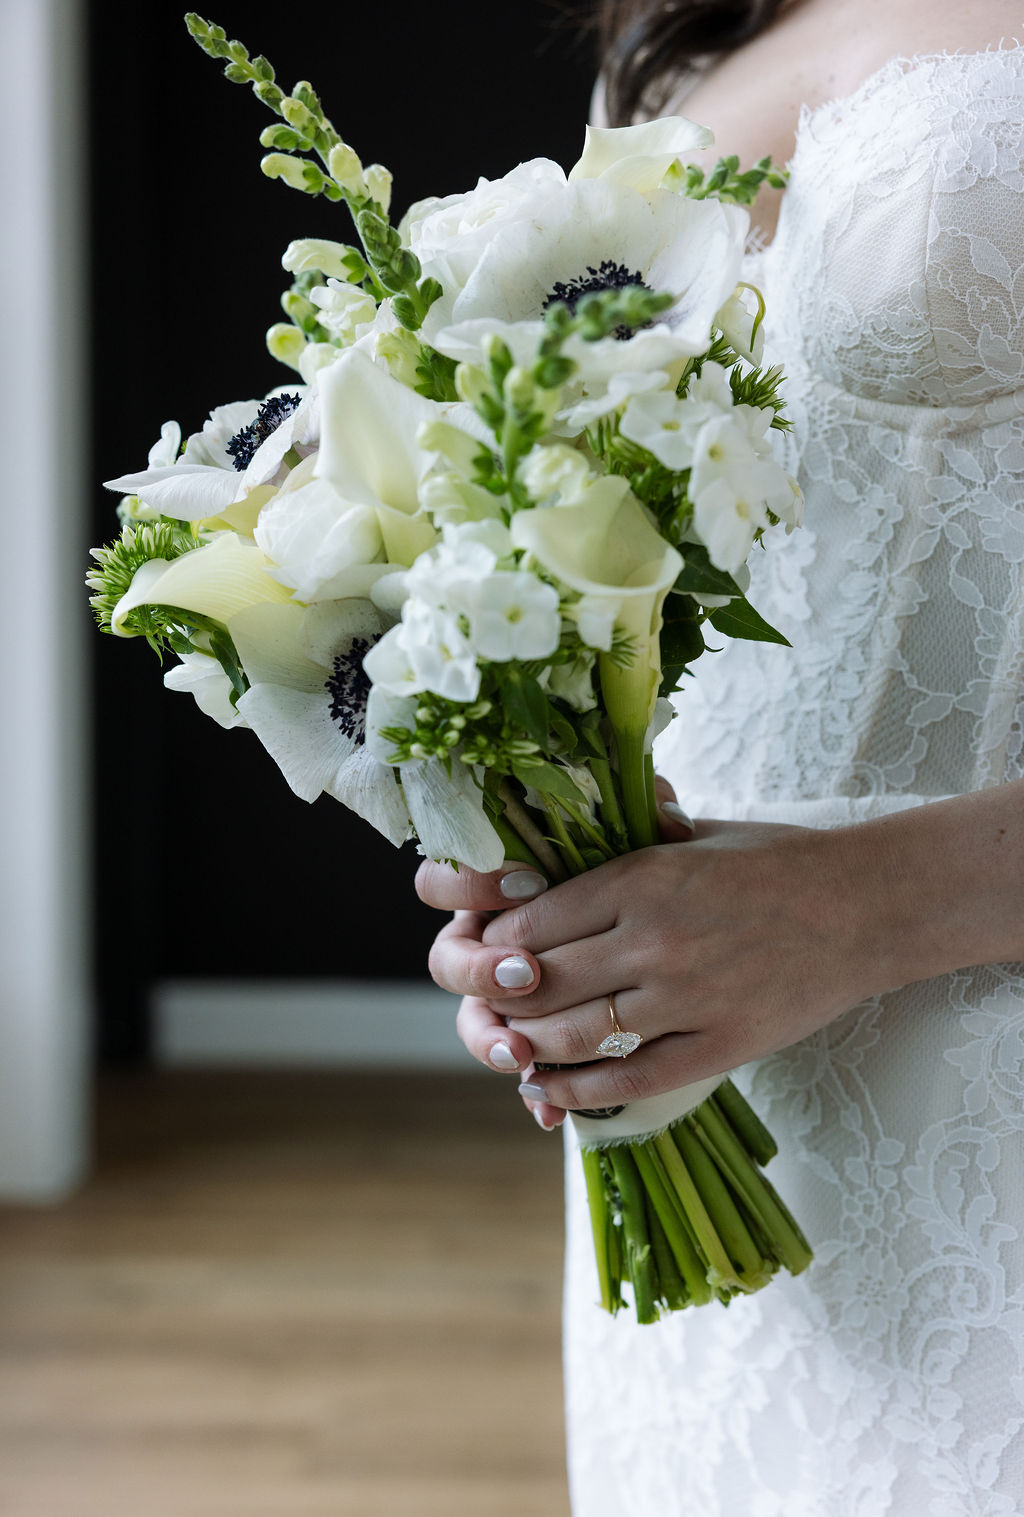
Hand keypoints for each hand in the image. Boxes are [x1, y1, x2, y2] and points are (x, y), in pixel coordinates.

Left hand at [419, 806, 896, 1120]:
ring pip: (574, 1035)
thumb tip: (558, 844)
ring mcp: (685, 997)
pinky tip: (551, 1093)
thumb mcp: (692, 834)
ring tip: (514, 1048)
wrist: (866, 905)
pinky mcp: (719, 1046)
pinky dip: (577, 1092)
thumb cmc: (777, 860)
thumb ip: (623, 845)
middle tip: (490, 1008)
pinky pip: (629, 1080)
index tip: (487, 955)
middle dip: (502, 1000)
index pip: (531, 923)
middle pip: (540, 983)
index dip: (496, 947)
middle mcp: (652, 938)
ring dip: (530, 1047)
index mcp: (639, 878)